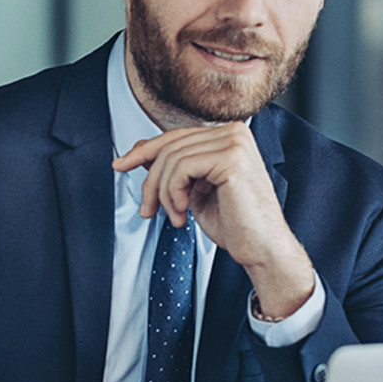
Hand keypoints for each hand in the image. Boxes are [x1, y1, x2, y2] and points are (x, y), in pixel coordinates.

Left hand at [113, 123, 314, 315]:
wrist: (261, 249)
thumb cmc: (235, 225)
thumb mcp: (194, 190)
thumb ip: (173, 168)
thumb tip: (140, 150)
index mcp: (229, 136)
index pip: (176, 136)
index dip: (144, 151)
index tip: (120, 164)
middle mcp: (234, 132)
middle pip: (170, 146)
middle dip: (151, 181)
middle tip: (148, 210)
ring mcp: (234, 143)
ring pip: (172, 158)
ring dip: (164, 193)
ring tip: (175, 216)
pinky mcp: (231, 158)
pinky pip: (181, 168)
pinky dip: (173, 194)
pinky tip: (184, 212)